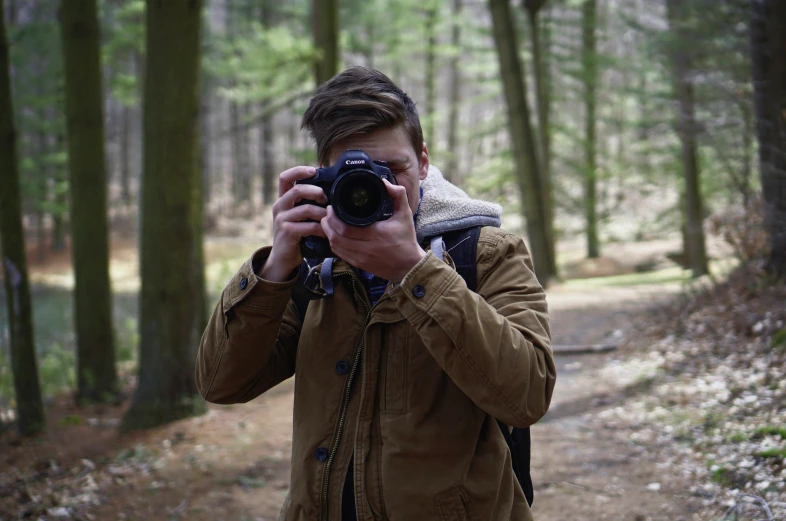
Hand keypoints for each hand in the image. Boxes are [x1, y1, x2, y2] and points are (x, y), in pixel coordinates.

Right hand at [261, 166, 327, 281]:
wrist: (283, 258)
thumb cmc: (296, 234)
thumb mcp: (299, 215)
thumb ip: (307, 202)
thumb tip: (327, 187)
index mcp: (282, 199)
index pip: (285, 177)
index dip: (299, 170)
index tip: (314, 170)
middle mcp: (279, 206)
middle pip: (297, 190)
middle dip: (316, 192)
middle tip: (326, 200)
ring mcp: (281, 219)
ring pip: (306, 209)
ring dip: (322, 213)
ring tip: (329, 220)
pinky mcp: (287, 232)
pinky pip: (308, 226)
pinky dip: (320, 229)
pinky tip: (325, 233)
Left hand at [320, 179, 425, 281]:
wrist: (409, 265)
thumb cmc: (406, 239)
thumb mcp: (405, 214)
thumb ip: (398, 195)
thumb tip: (384, 182)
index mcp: (376, 234)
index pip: (345, 228)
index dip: (333, 217)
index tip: (331, 207)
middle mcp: (366, 248)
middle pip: (336, 237)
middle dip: (327, 224)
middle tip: (327, 213)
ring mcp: (361, 258)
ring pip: (336, 246)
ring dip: (328, 234)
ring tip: (327, 223)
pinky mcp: (359, 265)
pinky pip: (340, 255)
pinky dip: (334, 244)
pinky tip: (334, 236)